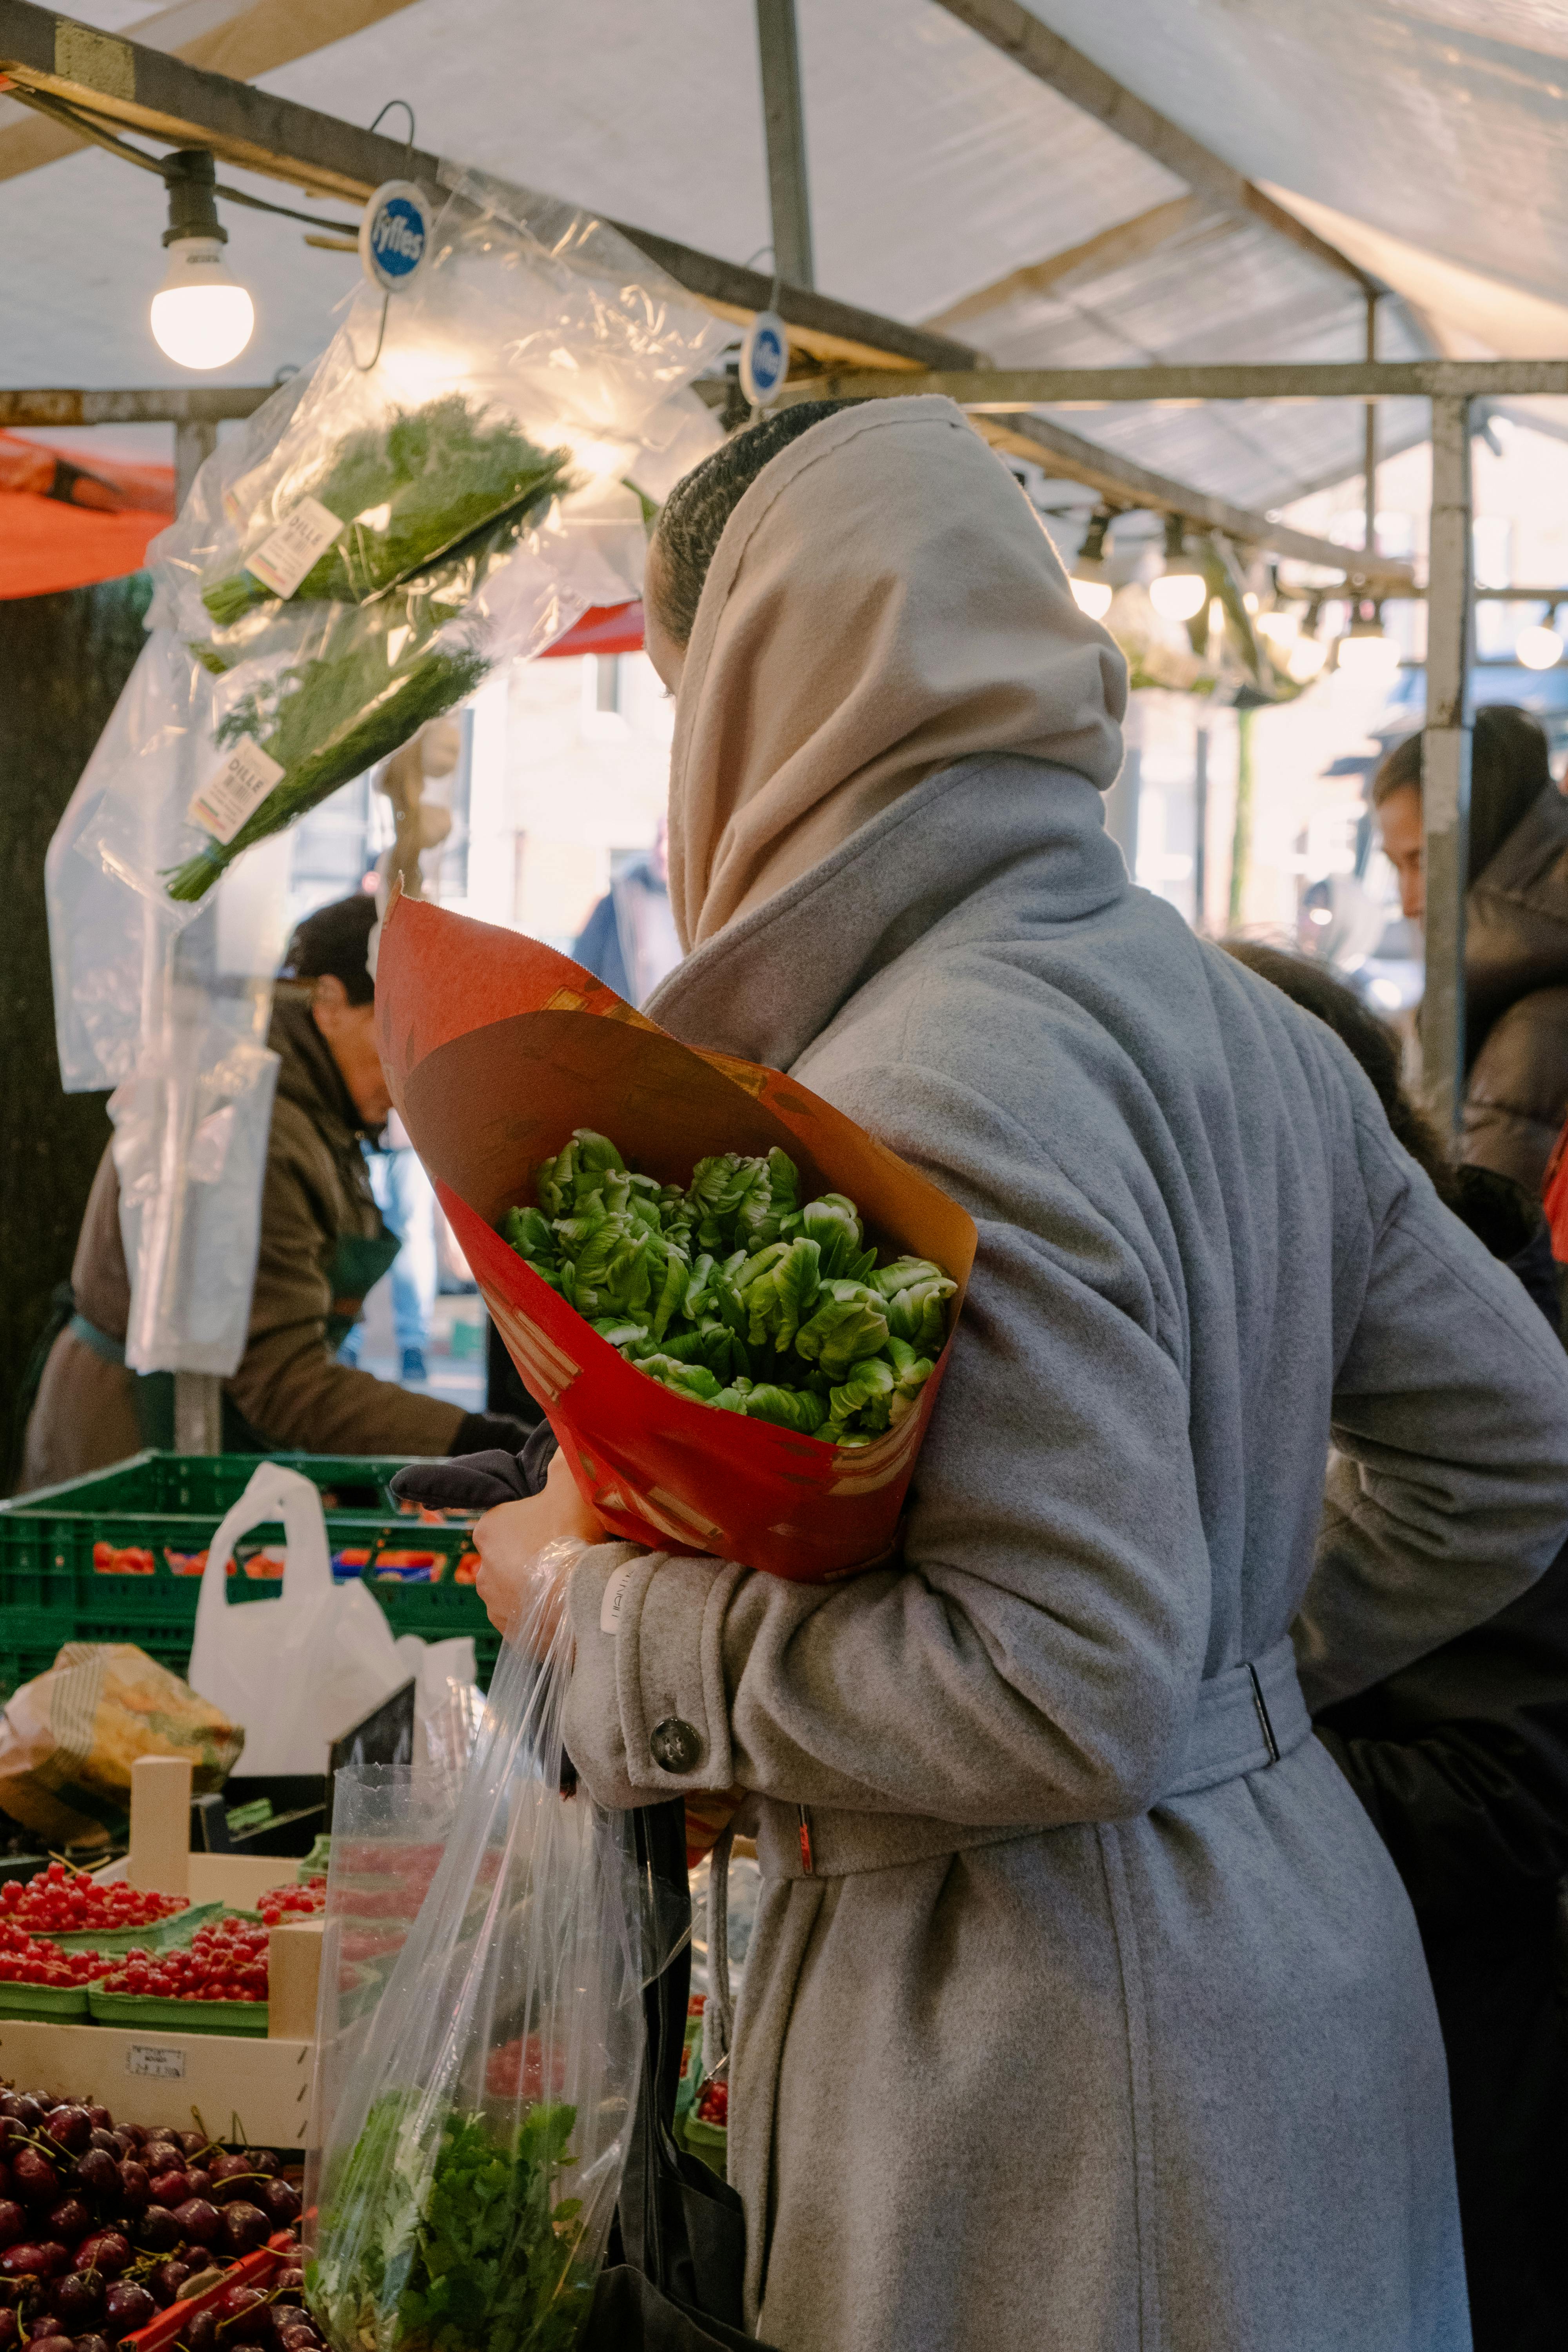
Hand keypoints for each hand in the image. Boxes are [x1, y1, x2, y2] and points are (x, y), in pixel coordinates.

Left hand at [472, 1448, 608, 1650]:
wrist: (583, 1602)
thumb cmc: (571, 1540)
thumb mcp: (570, 1485)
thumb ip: (563, 1461)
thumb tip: (564, 1445)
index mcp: (488, 1529)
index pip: (507, 1518)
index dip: (535, 1519)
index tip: (560, 1524)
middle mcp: (483, 1570)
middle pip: (512, 1554)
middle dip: (535, 1554)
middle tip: (569, 1552)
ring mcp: (495, 1606)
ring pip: (518, 1588)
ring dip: (537, 1586)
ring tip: (570, 1582)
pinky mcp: (510, 1634)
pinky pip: (527, 1618)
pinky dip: (542, 1613)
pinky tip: (566, 1606)